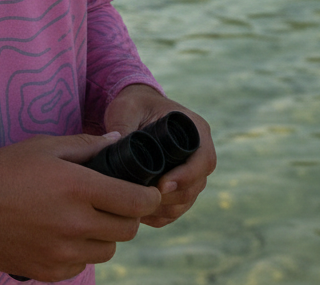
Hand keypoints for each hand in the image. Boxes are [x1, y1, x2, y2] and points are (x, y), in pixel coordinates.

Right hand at [0, 133, 160, 281]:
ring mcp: (63, 253)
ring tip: (82, 217)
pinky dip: (80, 252)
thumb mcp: (43, 146)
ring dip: (104, 234)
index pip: (135, 201)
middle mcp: (75, 224)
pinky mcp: (50, 272)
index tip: (146, 191)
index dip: (147, 196)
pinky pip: (82, 266)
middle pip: (127, 229)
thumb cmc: (3, 170)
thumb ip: (85, 145)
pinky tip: (61, 234)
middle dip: (126, 214)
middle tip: (112, 201)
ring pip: (107, 249)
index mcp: (77, 187)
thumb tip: (117, 141)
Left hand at [103, 84, 215, 227]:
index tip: (161, 185)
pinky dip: (161, 215)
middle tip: (143, 200)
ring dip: (165, 208)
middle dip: (171, 197)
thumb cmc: (133, 104)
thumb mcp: (126, 108)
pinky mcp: (182, 186)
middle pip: (196, 185)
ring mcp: (193, 172)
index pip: (203, 160)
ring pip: (187, 201)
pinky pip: (177, 208)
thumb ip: (123, 124)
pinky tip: (140, 214)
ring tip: (138, 208)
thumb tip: (116, 147)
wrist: (136, 110)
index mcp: (196, 129)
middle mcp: (200, 152)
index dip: (186, 176)